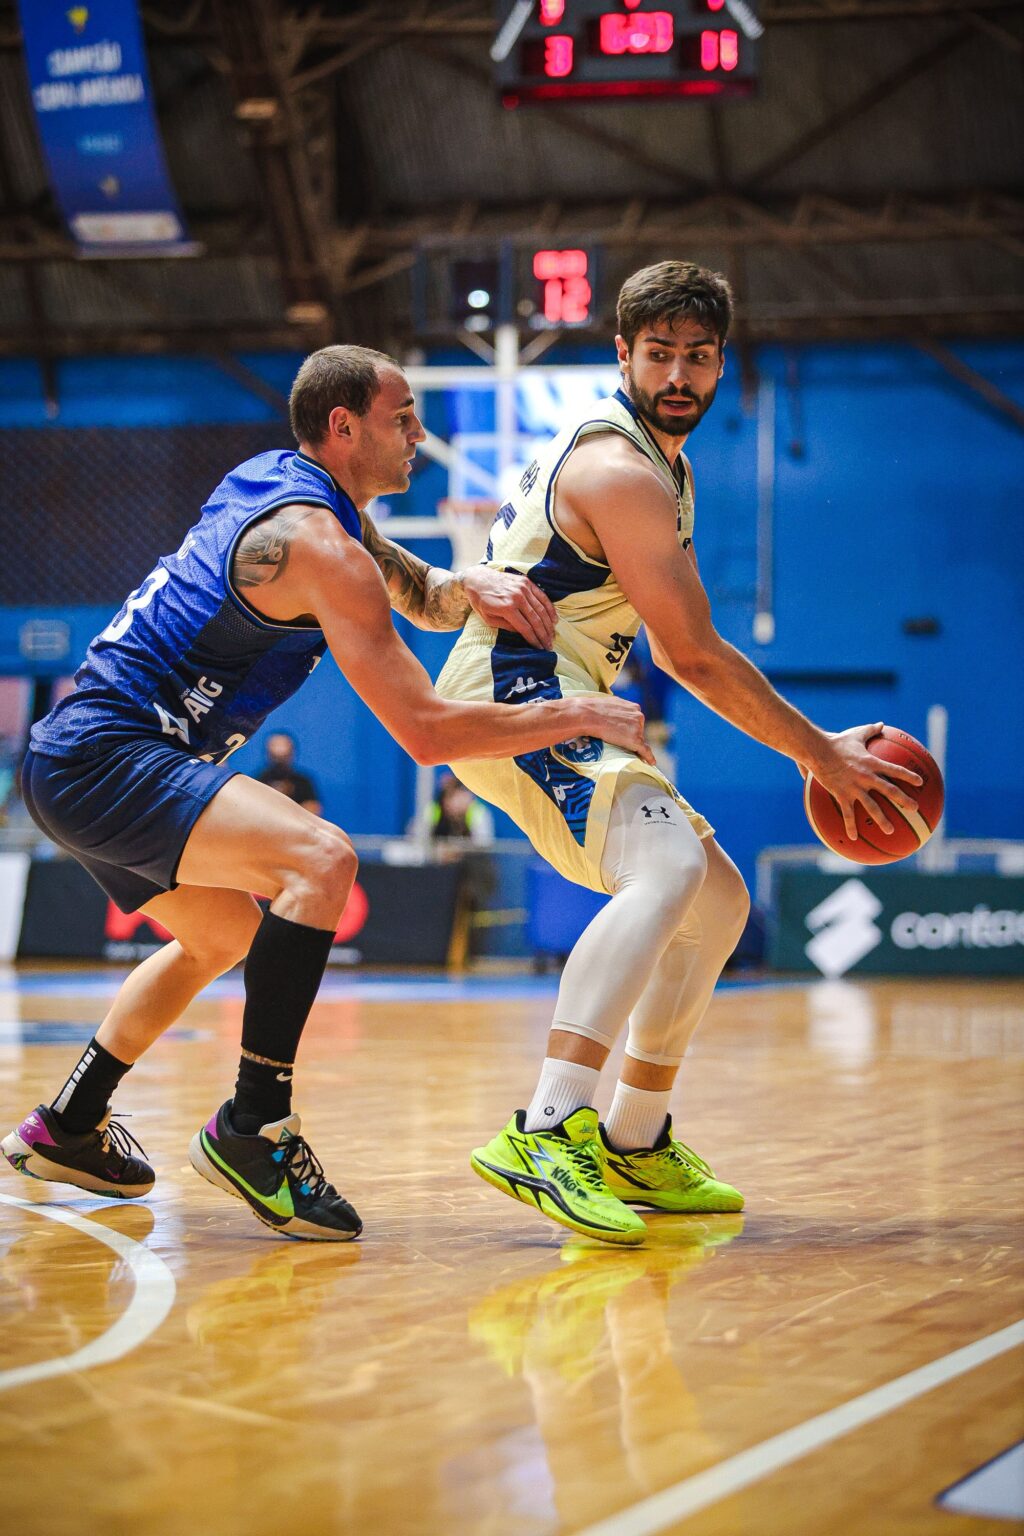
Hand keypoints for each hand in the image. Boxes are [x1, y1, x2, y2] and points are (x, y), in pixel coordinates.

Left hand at [462, 566, 556, 649]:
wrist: (478, 578)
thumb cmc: (480, 601)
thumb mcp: (488, 619)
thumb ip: (506, 626)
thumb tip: (522, 632)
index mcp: (507, 608)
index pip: (526, 628)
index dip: (534, 640)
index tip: (540, 648)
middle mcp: (518, 597)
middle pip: (536, 620)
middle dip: (544, 635)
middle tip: (549, 645)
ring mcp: (524, 588)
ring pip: (542, 609)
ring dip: (549, 624)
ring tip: (552, 635)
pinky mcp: (527, 582)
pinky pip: (542, 596)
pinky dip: (550, 608)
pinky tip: (554, 619)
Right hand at [568, 695, 655, 765]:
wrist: (589, 715)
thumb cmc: (594, 709)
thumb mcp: (611, 703)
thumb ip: (619, 709)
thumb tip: (614, 714)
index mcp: (634, 707)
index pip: (635, 721)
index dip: (630, 728)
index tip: (626, 732)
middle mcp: (639, 716)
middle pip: (638, 730)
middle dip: (630, 734)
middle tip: (615, 736)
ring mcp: (638, 728)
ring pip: (638, 740)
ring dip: (630, 743)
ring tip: (616, 742)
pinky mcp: (635, 740)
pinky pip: (645, 750)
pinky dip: (648, 757)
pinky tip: (651, 763)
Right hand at [812, 722, 923, 840]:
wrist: (817, 750)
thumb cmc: (836, 741)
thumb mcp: (856, 734)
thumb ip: (871, 730)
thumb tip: (881, 724)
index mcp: (872, 763)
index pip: (895, 770)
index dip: (909, 776)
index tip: (920, 782)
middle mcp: (866, 777)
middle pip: (889, 790)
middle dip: (904, 800)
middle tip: (915, 809)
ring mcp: (854, 787)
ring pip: (872, 806)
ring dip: (882, 819)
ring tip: (890, 831)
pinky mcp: (841, 795)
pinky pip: (848, 814)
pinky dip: (850, 826)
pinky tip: (853, 838)